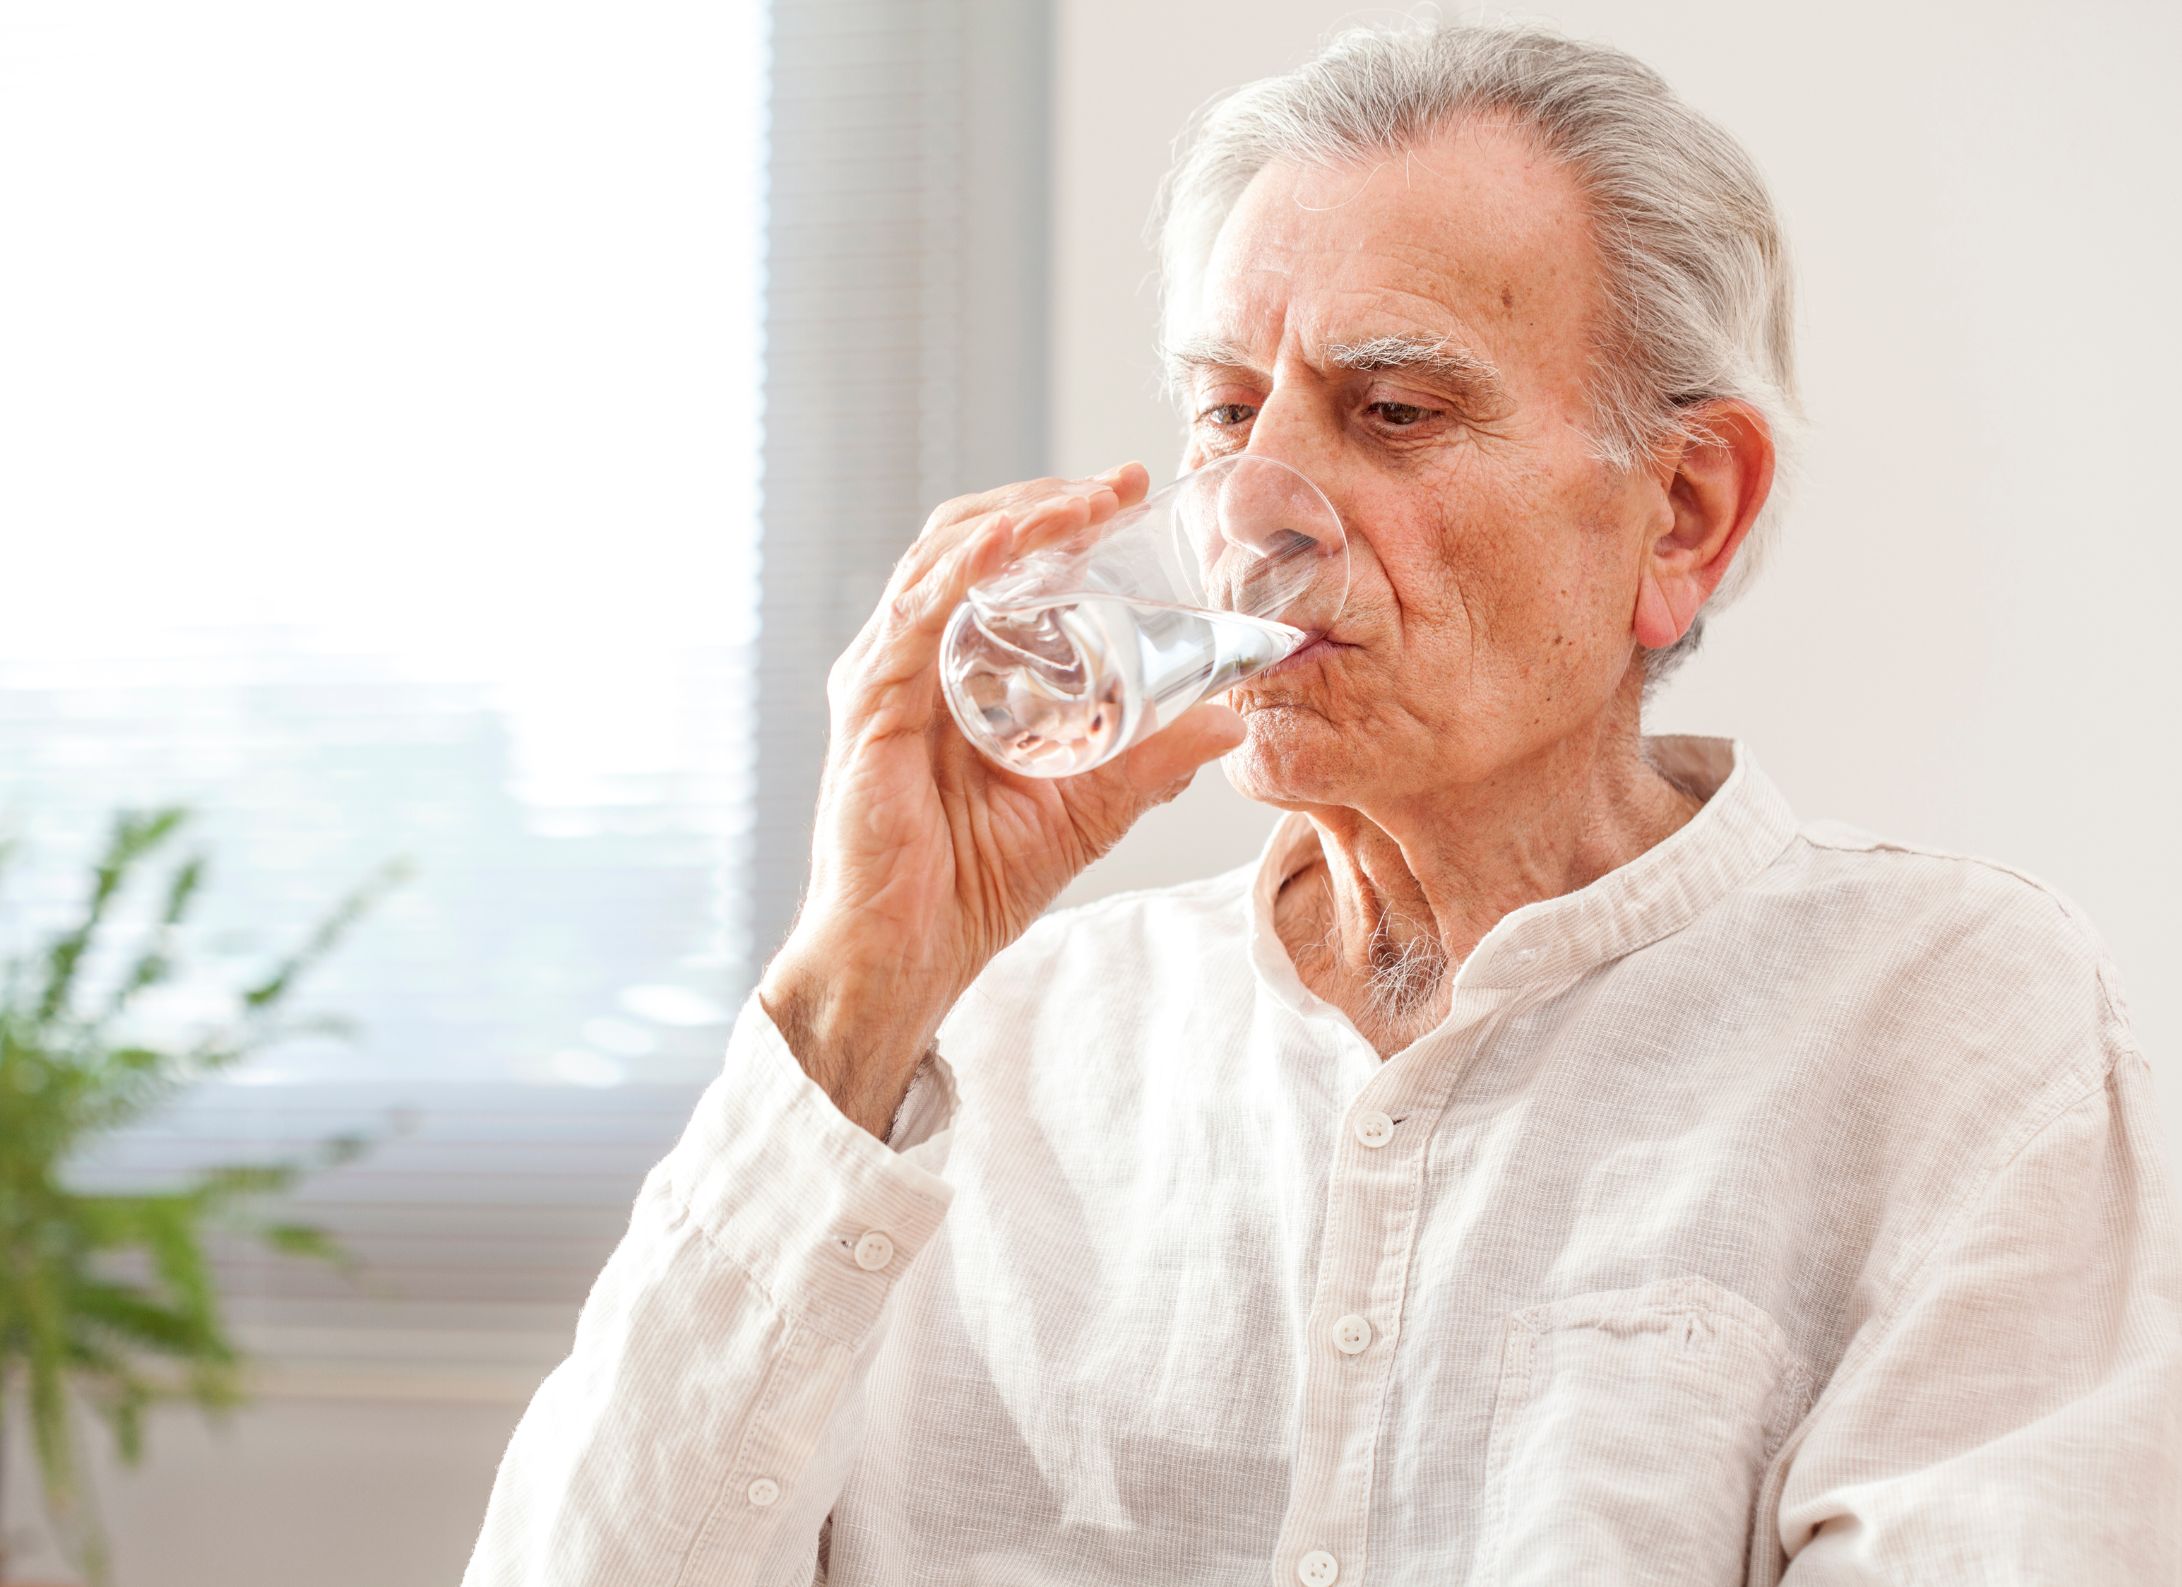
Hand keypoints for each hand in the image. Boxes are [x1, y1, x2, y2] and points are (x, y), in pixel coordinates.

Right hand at [756, 461, 1245, 1135]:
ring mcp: (882, 678)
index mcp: (950, 665)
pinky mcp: (869, 710)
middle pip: (965, 540)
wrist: (911, 957)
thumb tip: (1231, 720)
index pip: (996, 559)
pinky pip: (911, 619)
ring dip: (1016, 519)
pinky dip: (960, 572)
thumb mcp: (1090, 805)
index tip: (1129, 492)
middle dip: (1043, 501)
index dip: (1057, 516)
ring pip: (940, 561)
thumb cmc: (972, 883)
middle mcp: (907, 657)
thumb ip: (1152, 760)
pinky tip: (1008, 545)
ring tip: (1083, 505)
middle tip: (1119, 488)